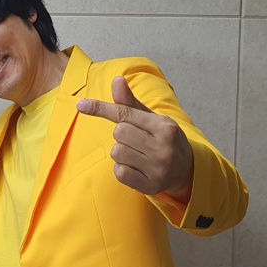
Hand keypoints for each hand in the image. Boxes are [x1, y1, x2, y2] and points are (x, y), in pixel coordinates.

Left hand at [76, 76, 193, 202]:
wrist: (185, 169)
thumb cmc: (163, 139)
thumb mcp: (151, 118)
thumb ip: (130, 102)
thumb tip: (117, 80)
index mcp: (165, 127)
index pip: (125, 114)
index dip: (101, 108)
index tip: (81, 105)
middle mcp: (164, 147)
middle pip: (119, 133)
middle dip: (122, 134)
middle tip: (137, 140)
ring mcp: (158, 168)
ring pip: (117, 152)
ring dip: (121, 152)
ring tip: (138, 154)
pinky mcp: (150, 185)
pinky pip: (119, 172)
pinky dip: (122, 169)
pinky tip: (136, 167)